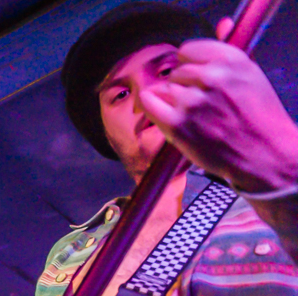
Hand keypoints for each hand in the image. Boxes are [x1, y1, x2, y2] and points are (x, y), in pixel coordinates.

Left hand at [140, 18, 297, 193]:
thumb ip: (229, 50)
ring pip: (165, 89)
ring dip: (173, 101)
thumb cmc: (258, 117)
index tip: (198, 77)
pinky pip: (150, 103)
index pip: (189, 49)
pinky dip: (153, 108)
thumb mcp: (250, 74)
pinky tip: (169, 116)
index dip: (191, 64)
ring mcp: (192, 101)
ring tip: (195, 115)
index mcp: (231, 60)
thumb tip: (223, 24)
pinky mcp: (177, 124)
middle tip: (201, 102)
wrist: (263, 153)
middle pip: (176, 71)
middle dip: (184, 85)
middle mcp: (211, 77)